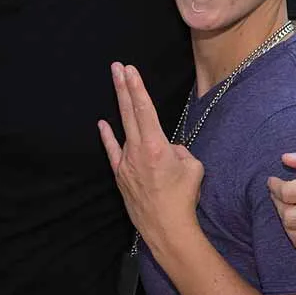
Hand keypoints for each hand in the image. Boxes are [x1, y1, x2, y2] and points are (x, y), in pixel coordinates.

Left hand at [98, 62, 202, 252]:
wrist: (166, 228)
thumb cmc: (183, 198)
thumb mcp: (193, 168)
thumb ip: (180, 151)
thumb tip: (170, 150)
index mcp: (156, 145)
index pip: (144, 109)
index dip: (137, 87)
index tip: (130, 70)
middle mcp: (137, 150)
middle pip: (129, 111)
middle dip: (123, 86)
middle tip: (117, 66)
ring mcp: (126, 162)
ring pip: (122, 127)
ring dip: (119, 104)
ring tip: (116, 84)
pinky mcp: (121, 174)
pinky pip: (113, 150)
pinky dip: (108, 136)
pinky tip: (102, 124)